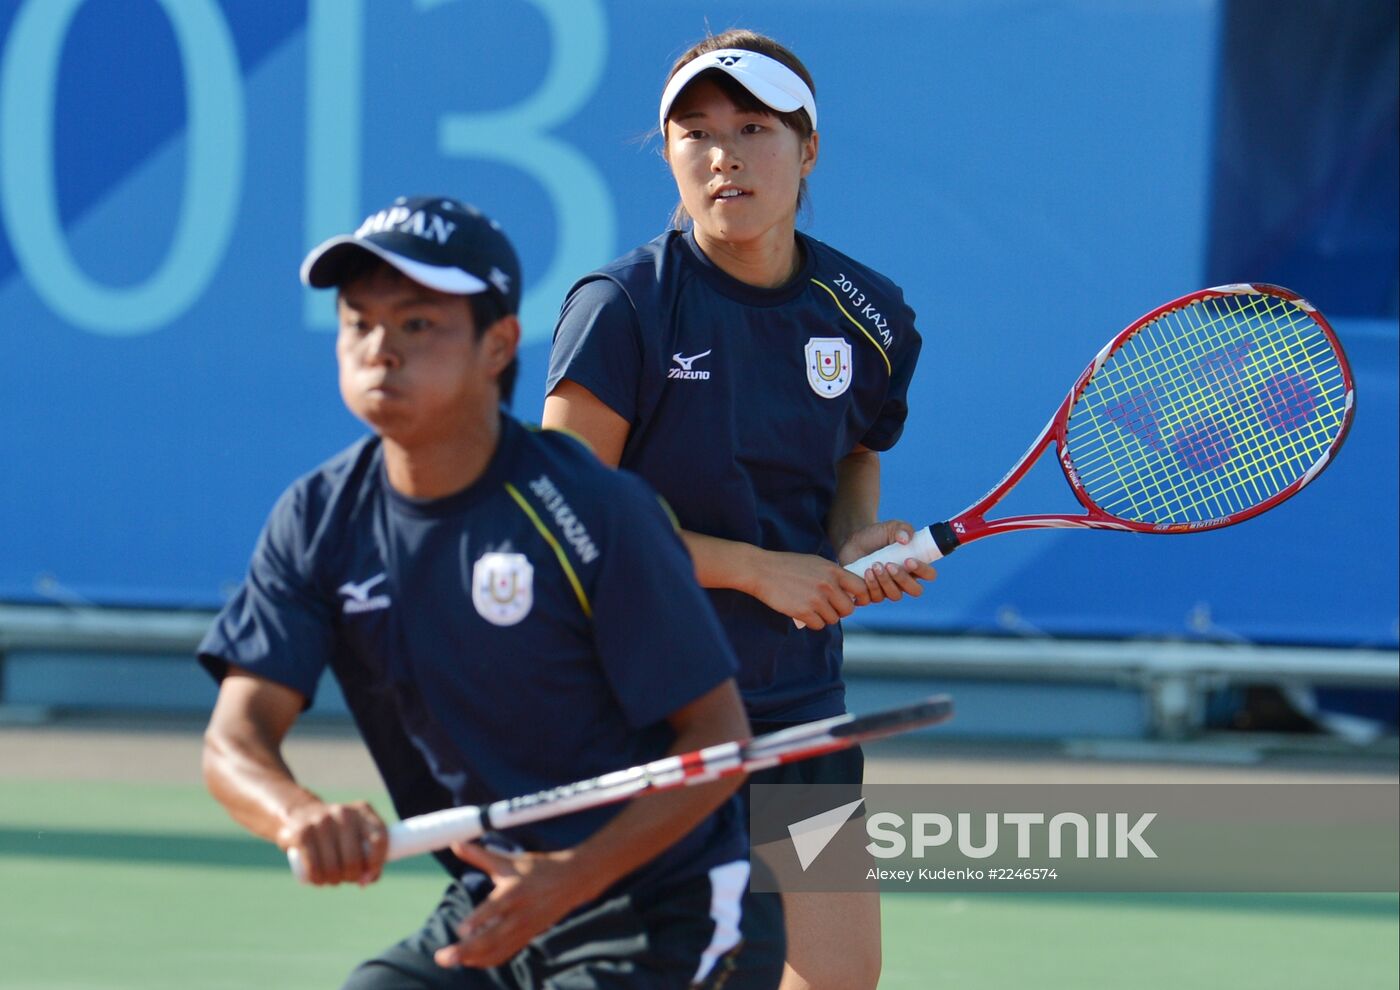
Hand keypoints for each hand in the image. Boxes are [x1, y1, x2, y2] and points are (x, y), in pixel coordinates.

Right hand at [277, 799, 387, 886]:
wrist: (302, 813)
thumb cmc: (338, 832)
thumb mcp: (357, 835)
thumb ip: (369, 858)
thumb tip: (365, 881)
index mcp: (363, 811)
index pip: (379, 840)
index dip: (376, 864)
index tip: (368, 876)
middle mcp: (344, 813)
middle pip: (354, 859)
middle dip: (351, 877)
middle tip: (346, 878)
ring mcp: (322, 821)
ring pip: (333, 867)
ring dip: (334, 880)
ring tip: (332, 878)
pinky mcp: (302, 833)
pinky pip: (314, 867)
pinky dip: (318, 879)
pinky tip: (319, 879)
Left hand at [435, 842, 595, 969]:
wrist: (572, 881)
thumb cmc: (538, 868)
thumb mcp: (509, 861)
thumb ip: (480, 855)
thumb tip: (455, 843)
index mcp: (514, 892)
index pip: (494, 908)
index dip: (478, 920)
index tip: (460, 930)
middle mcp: (519, 914)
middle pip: (491, 937)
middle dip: (465, 950)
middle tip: (442, 957)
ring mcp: (524, 928)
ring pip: (496, 950)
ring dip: (472, 958)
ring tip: (449, 960)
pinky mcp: (527, 937)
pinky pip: (505, 953)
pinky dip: (487, 959)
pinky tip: (470, 960)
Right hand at [746, 549, 871, 629]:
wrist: (762, 570)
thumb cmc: (788, 566)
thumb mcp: (815, 562)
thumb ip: (833, 575)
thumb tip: (850, 591)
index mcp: (833, 570)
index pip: (861, 588)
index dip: (860, 598)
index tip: (852, 602)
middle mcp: (828, 585)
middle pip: (848, 609)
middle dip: (839, 611)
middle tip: (828, 607)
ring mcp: (816, 599)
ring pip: (833, 619)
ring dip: (824, 617)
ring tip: (812, 609)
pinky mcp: (803, 611)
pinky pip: (818, 625)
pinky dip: (813, 623)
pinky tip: (804, 613)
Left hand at [837, 520, 937, 604]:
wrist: (853, 542)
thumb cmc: (876, 536)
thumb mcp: (890, 528)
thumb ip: (902, 529)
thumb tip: (905, 539)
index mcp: (914, 566)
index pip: (929, 574)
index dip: (923, 570)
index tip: (909, 560)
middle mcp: (904, 581)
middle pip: (915, 590)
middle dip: (903, 579)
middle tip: (890, 565)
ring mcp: (888, 589)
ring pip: (895, 595)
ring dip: (886, 581)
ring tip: (875, 565)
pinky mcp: (871, 594)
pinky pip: (875, 598)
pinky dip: (871, 586)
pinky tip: (866, 572)